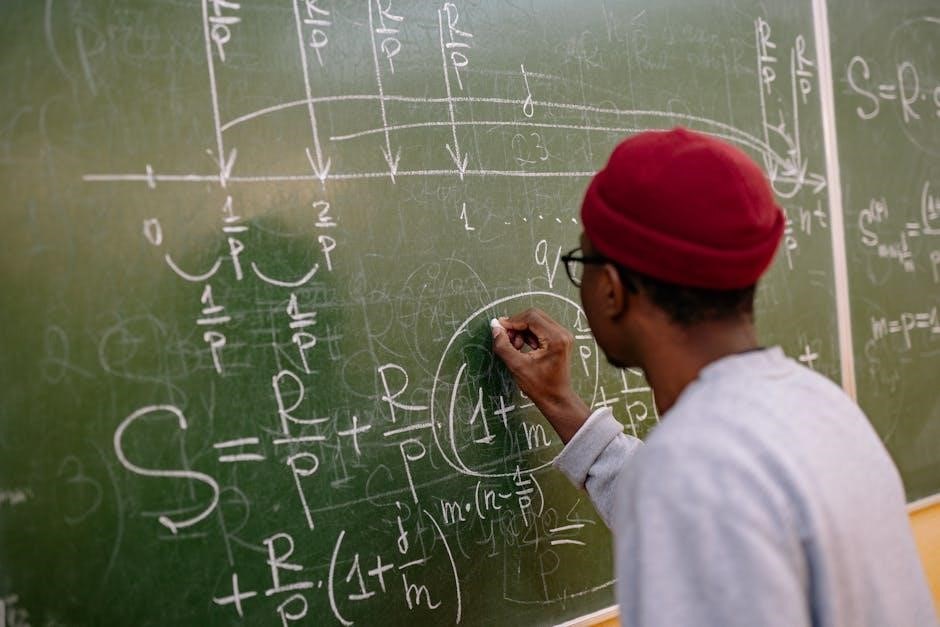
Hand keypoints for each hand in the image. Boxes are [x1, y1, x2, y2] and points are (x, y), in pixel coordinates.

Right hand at [491, 308, 590, 442]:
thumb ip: (503, 345)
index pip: (531, 317)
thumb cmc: (540, 386)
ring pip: (536, 321)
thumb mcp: (517, 366)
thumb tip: (495, 328)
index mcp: (555, 338)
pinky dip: (528, 334)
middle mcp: (562, 333)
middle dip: (517, 325)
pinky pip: (541, 328)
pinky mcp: (560, 339)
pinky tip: (523, 347)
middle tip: (506, 338)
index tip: (499, 329)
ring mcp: (563, 335)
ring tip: (515, 347)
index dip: (512, 321)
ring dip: (522, 330)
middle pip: (534, 316)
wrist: (556, 399)